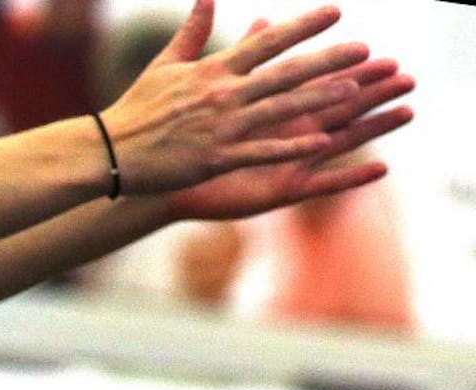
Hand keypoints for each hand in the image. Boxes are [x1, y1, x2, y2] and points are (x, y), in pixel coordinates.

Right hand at [102, 2, 372, 194]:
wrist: (110, 151)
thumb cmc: (137, 109)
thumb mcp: (165, 65)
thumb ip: (193, 32)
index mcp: (213, 70)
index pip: (267, 41)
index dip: (303, 26)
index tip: (336, 12)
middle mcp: (223, 94)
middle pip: (285, 72)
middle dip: (328, 59)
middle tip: (365, 48)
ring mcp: (222, 127)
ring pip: (281, 108)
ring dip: (320, 98)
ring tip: (355, 90)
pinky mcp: (216, 157)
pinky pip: (263, 149)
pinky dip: (293, 145)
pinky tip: (323, 142)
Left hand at [168, 54, 414, 220]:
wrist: (162, 178)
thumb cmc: (185, 138)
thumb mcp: (213, 90)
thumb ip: (238, 57)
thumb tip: (258, 19)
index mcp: (270, 110)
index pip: (312, 82)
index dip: (342, 68)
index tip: (373, 50)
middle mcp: (285, 136)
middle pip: (335, 108)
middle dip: (370, 92)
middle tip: (407, 76)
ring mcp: (287, 164)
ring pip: (338, 141)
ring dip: (372, 127)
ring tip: (407, 112)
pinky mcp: (281, 191)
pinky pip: (322, 184)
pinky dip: (350, 177)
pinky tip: (381, 168)